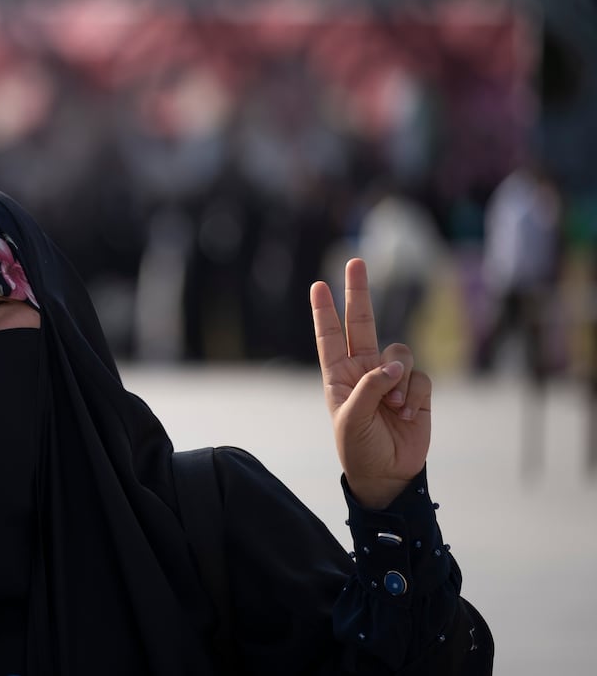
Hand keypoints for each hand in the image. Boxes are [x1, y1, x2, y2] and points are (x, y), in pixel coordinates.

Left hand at [310, 258, 431, 508]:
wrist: (389, 475)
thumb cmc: (359, 449)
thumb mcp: (351, 420)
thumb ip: (369, 388)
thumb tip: (393, 365)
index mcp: (338, 376)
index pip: (329, 337)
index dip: (324, 312)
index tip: (318, 286)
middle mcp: (363, 370)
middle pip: (362, 323)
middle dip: (359, 293)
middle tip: (356, 262)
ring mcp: (390, 378)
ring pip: (399, 352)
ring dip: (398, 376)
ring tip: (392, 406)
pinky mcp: (416, 390)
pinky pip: (419, 377)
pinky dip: (414, 394)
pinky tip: (406, 413)